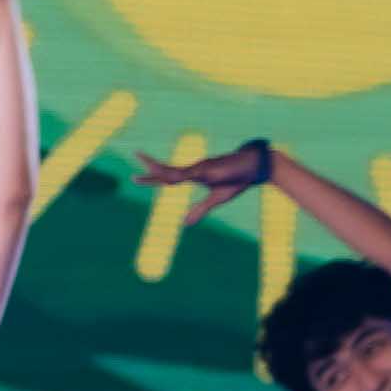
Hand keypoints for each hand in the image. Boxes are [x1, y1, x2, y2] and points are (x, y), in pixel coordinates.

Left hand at [138, 136, 278, 205]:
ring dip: (162, 171)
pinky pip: (195, 172)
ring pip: (178, 171)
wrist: (256, 166)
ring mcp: (202, 167)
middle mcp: (195, 170)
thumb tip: (184, 224)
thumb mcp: (217, 198)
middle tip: (133, 170)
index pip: (168, 177)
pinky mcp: (212, 166)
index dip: (151, 178)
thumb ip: (200, 210)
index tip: (135, 177)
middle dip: (150, 170)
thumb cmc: (237, 180)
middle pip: (168, 172)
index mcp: (194, 176)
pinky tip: (175, 177)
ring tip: (146, 165)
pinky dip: (184, 175)